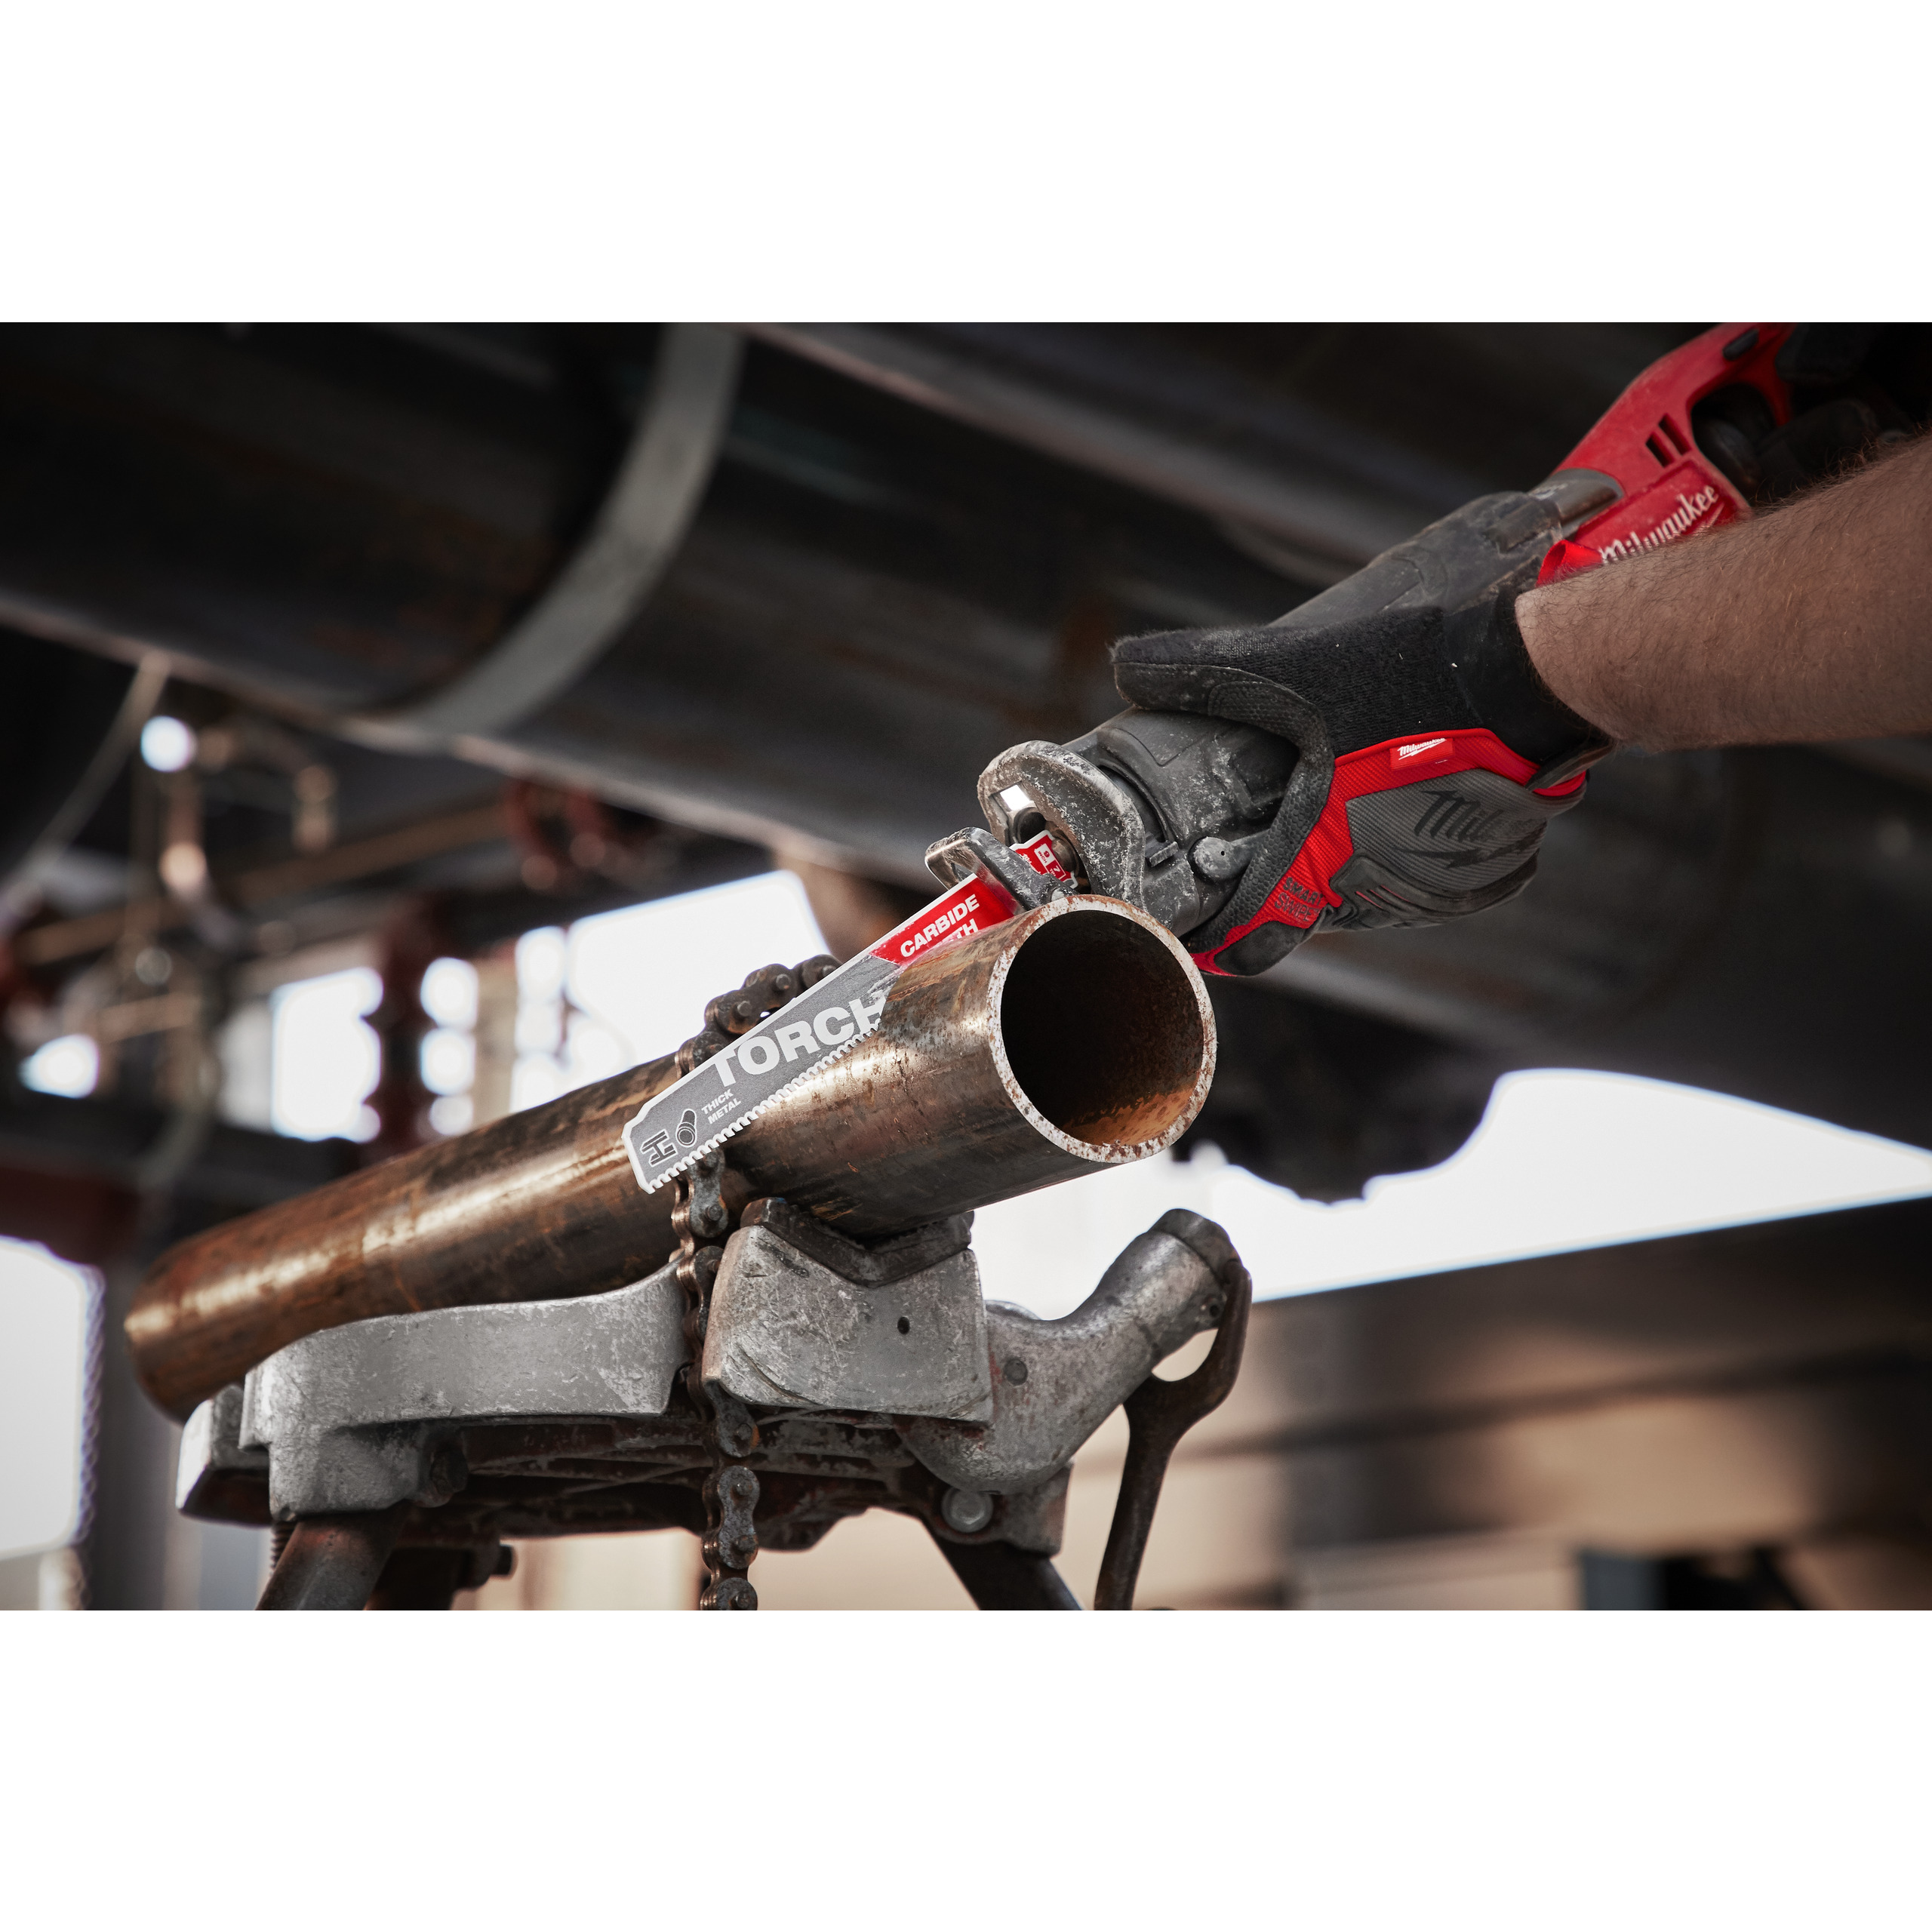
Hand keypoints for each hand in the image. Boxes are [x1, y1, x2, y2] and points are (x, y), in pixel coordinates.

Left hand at [1111, 489, 1608, 975]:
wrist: (1533, 678)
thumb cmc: (1411, 679)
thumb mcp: (1296, 668)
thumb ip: (1205, 671)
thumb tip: (1126, 661)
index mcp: (1316, 861)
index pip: (1245, 939)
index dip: (1213, 931)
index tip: (1193, 914)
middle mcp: (1375, 896)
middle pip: (1304, 909)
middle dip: (1284, 872)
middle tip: (1275, 818)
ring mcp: (1435, 895)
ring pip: (1365, 894)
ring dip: (1345, 859)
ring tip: (1341, 797)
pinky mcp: (1484, 880)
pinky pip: (1423, 881)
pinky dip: (1403, 850)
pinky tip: (1398, 796)